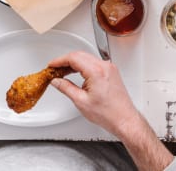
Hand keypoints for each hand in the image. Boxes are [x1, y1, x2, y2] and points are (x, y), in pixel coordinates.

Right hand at [50, 51, 174, 169]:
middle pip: (80, 55)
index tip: (52, 65)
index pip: (74, 58)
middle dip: (66, 61)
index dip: (60, 60)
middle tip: (55, 69)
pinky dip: (83, 66)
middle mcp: (105, 66)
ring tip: (63, 72)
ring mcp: (110, 68)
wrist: (124, 119)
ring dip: (74, 63)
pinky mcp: (112, 72)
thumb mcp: (81, 101)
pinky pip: (94, 63)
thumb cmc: (108, 113)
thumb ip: (66, 88)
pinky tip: (76, 73)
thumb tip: (57, 81)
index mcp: (97, 71)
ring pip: (87, 58)